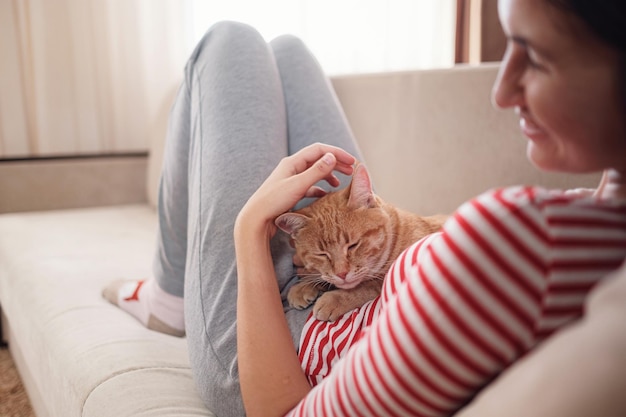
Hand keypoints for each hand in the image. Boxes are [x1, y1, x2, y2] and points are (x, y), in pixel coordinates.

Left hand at [235, 143, 355, 239]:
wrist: (256, 219)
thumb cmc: (273, 201)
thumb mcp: (298, 185)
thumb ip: (316, 171)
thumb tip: (332, 156)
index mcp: (292, 162)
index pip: (319, 150)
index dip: (337, 153)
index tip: (352, 162)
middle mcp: (292, 168)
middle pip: (318, 160)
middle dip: (336, 163)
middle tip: (351, 171)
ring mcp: (291, 180)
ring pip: (314, 173)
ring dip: (329, 175)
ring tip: (340, 183)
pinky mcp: (290, 192)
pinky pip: (309, 186)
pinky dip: (320, 188)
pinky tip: (326, 195)